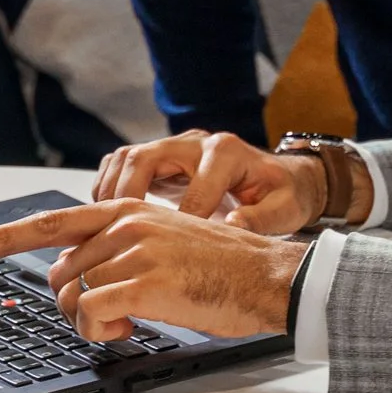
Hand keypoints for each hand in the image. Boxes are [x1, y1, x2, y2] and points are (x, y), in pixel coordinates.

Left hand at [0, 198, 307, 341]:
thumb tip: (78, 276)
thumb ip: (119, 247)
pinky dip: (98, 332)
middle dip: (71, 303)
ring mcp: (134, 249)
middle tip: (106, 318)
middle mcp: (125, 221)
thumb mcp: (165, 241)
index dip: (4, 236)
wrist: (267, 276)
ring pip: (72, 295)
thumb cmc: (221, 268)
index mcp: (127, 209)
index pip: (52, 221)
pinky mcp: (144, 281)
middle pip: (60, 271)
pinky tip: (126, 330)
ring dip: (89, 321)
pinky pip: (90, 314)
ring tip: (125, 323)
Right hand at [91, 130, 323, 234]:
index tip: (173, 248)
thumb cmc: (282, 193)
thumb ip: (263, 217)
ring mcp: (175, 149)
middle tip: (119, 232)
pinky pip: (124, 165)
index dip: (183, 217)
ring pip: (128, 158)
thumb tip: (233, 227)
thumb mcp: (286, 207)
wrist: (280, 177)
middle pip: (146, 157)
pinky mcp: (162, 160)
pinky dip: (110, 189)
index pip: (195, 184)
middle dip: (128, 194)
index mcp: (226, 153)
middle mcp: (195, 144)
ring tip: (105, 227)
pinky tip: (108, 219)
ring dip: (112, 191)